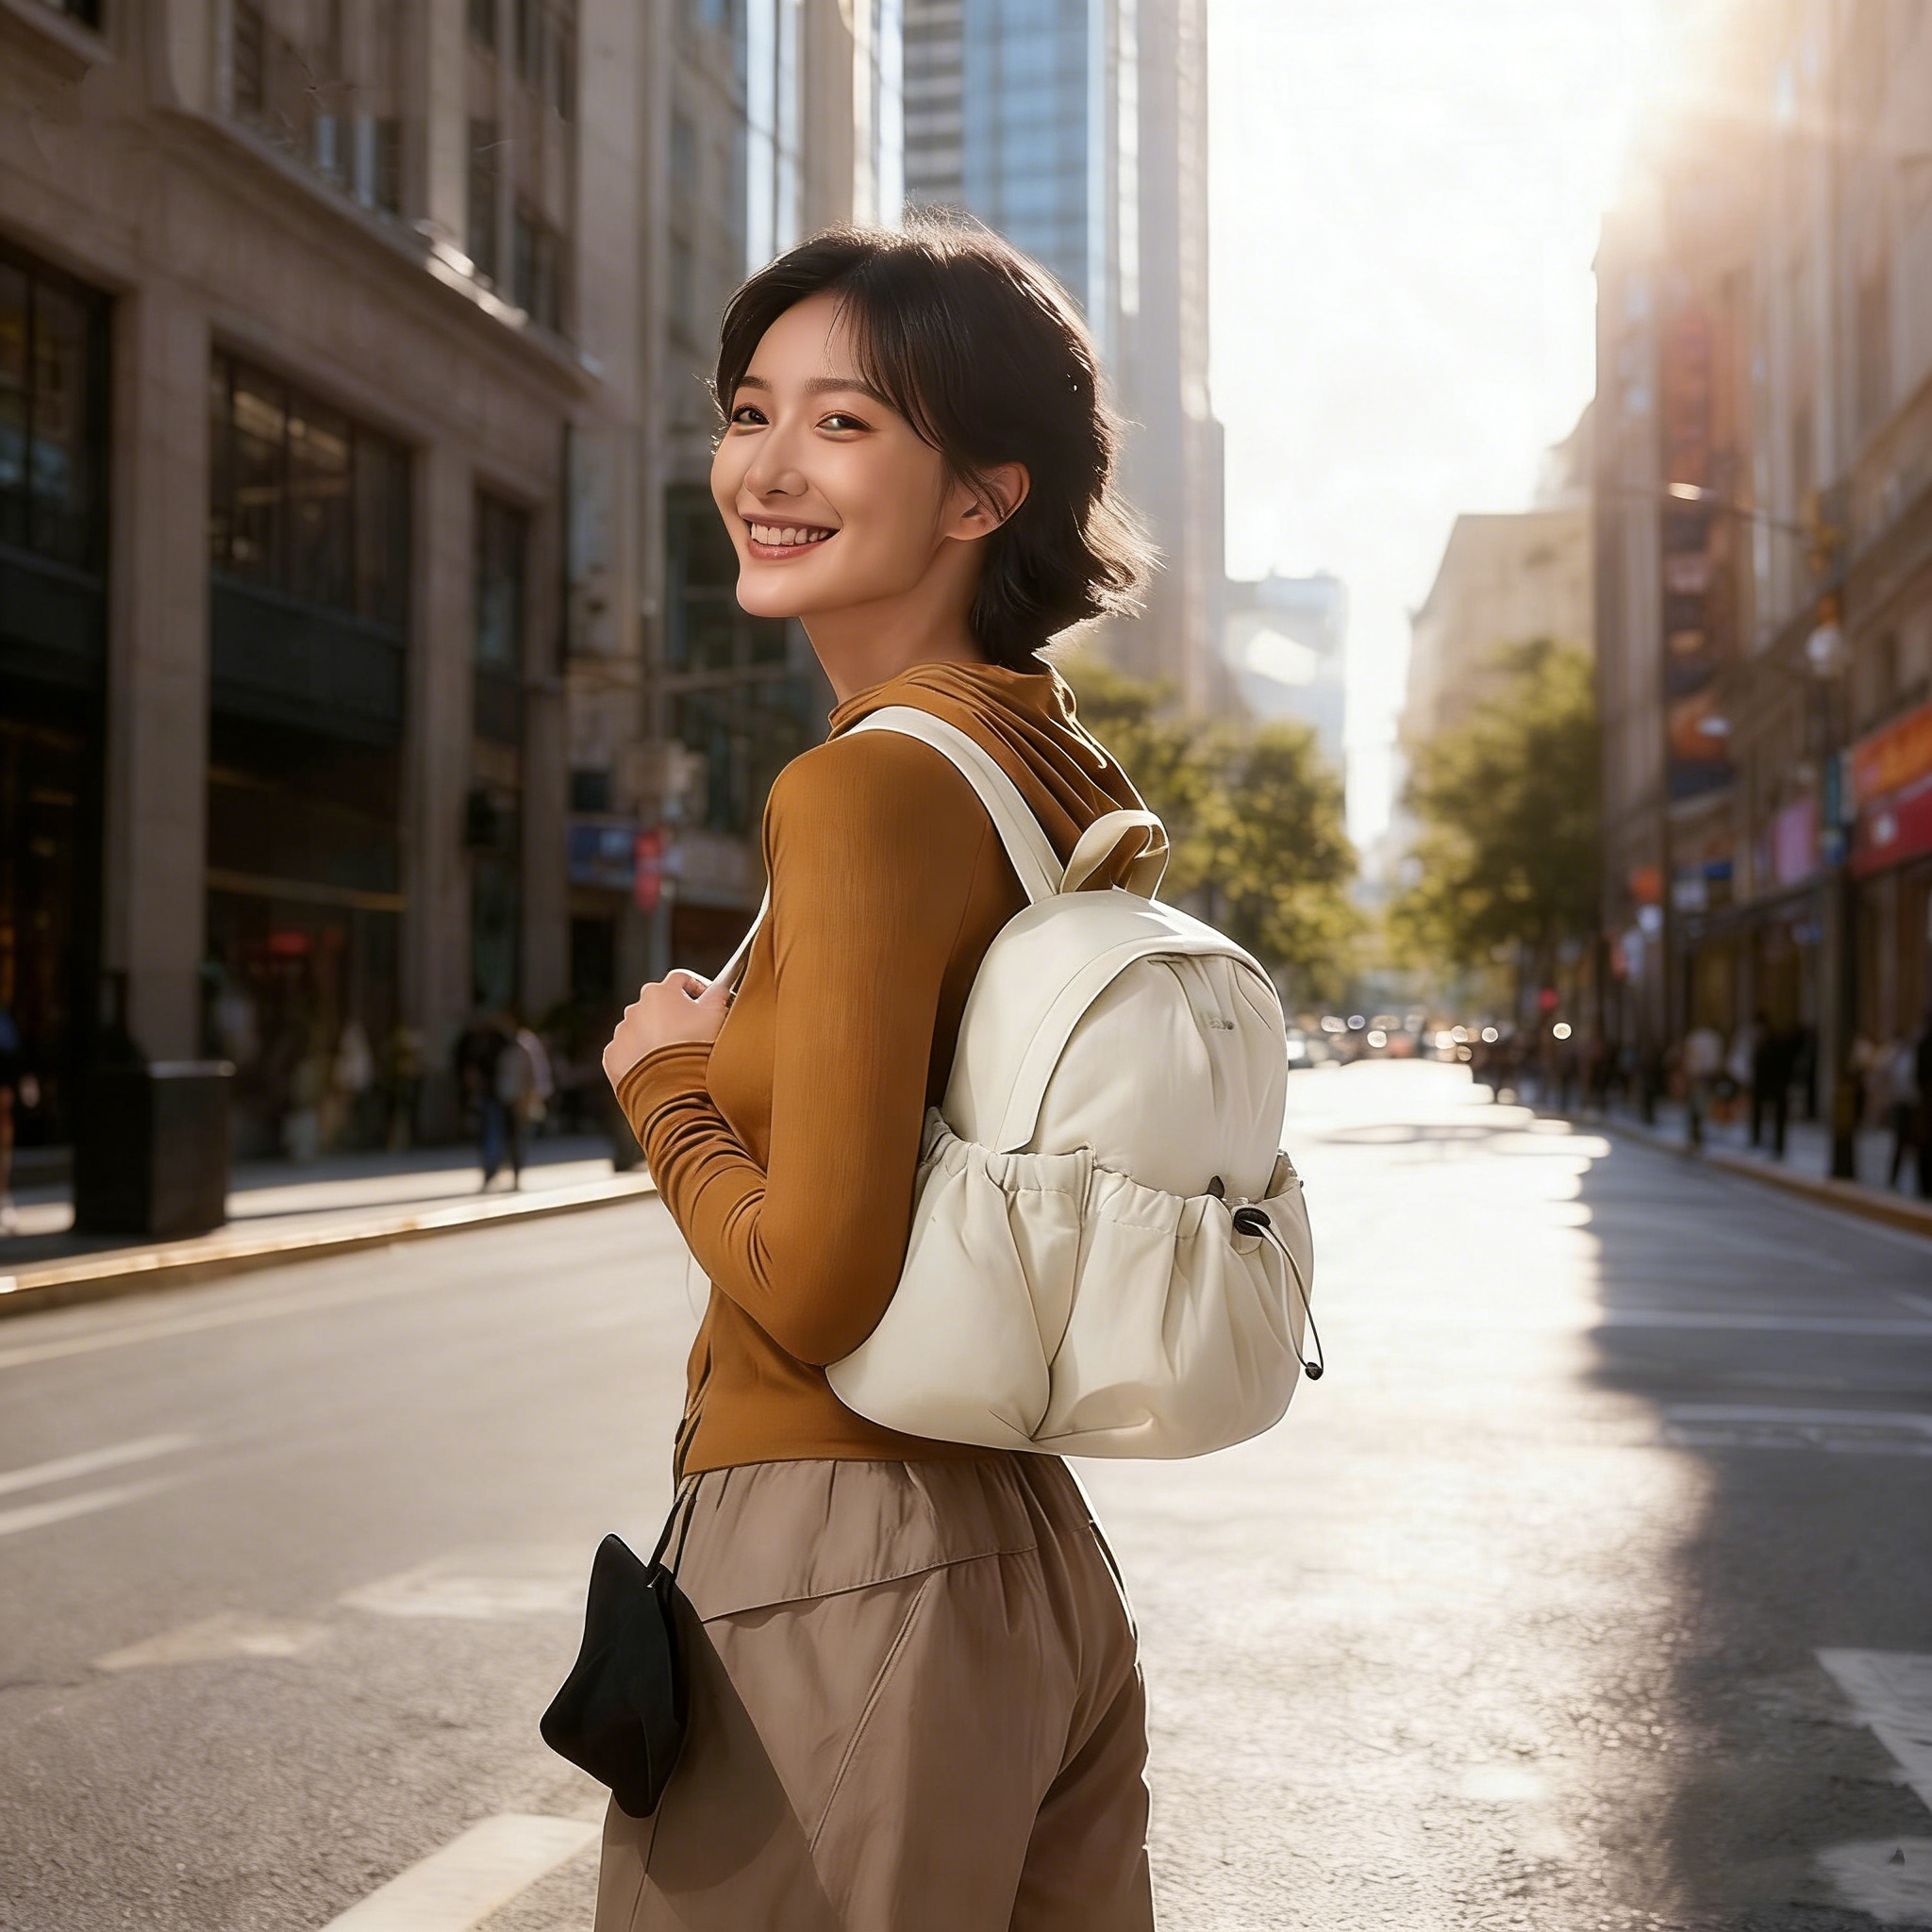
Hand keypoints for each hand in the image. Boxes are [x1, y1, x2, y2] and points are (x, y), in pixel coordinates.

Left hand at [603, 970, 732, 1090]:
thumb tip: (717, 989)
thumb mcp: (716, 1014)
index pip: (680, 979)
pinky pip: (628, 1052)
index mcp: (660, 992)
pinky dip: (641, 1057)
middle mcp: (635, 1008)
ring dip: (656, 1037)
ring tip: (674, 1057)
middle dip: (675, 1015)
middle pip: (659, 1005)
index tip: (706, 1001)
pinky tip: (657, 1069)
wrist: (672, 1090)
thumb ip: (718, 993)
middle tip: (692, 1034)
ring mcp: (622, 1032)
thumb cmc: (696, 1048)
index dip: (696, 987)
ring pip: (642, 1029)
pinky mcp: (613, 1056)